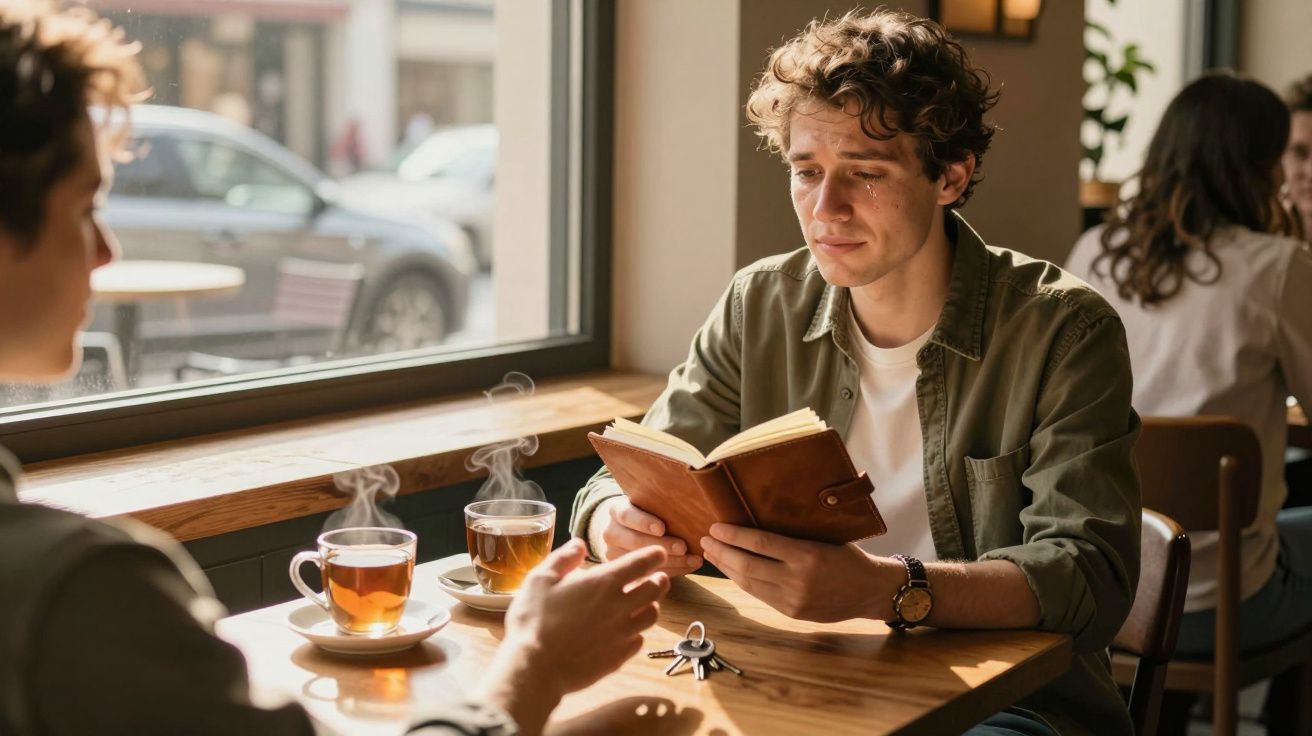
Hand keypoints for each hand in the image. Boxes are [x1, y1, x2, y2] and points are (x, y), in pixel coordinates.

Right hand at [476, 540, 670, 734]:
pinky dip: (637, 632)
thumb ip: (563, 559)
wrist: (536, 669)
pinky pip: (638, 641)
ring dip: (651, 605)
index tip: (658, 554)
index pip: (641, 563)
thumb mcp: (540, 579)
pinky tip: (627, 631)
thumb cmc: (535, 621)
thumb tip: (579, 545)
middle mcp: (620, 607)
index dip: (654, 556)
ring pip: (652, 616)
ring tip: (645, 603)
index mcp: (603, 583)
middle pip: (655, 590)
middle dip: (660, 579)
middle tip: (657, 577)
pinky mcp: (618, 657)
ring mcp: (622, 634)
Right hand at [590, 496, 702, 575]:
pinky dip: (672, 571)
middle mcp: (611, 533)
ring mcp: (614, 554)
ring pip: (642, 561)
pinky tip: (689, 566)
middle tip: (683, 547)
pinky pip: (648, 575)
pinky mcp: (625, 572)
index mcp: (616, 511)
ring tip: (694, 560)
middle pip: (634, 541)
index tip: (662, 528)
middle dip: (661, 545)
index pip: (626, 515)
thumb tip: (690, 504)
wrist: (623, 529)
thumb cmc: (644, 512)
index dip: (643, 522)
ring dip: (671, 562)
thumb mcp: (645, 503)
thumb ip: (660, 504)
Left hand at [701, 523, 896, 622]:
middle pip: (747, 565)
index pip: (760, 542)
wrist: (871, 591)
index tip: (715, 526)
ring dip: (726, 568)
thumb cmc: (848, 556)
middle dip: (722, 552)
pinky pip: (759, 595)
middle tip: (705, 540)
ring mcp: (793, 599)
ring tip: (712, 554)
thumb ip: (793, 536)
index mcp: (807, 554)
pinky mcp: (792, 613)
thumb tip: (755, 521)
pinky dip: (742, 581)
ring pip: (749, 583)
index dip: (733, 535)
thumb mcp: (824, 537)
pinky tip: (731, 571)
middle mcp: (797, 579)